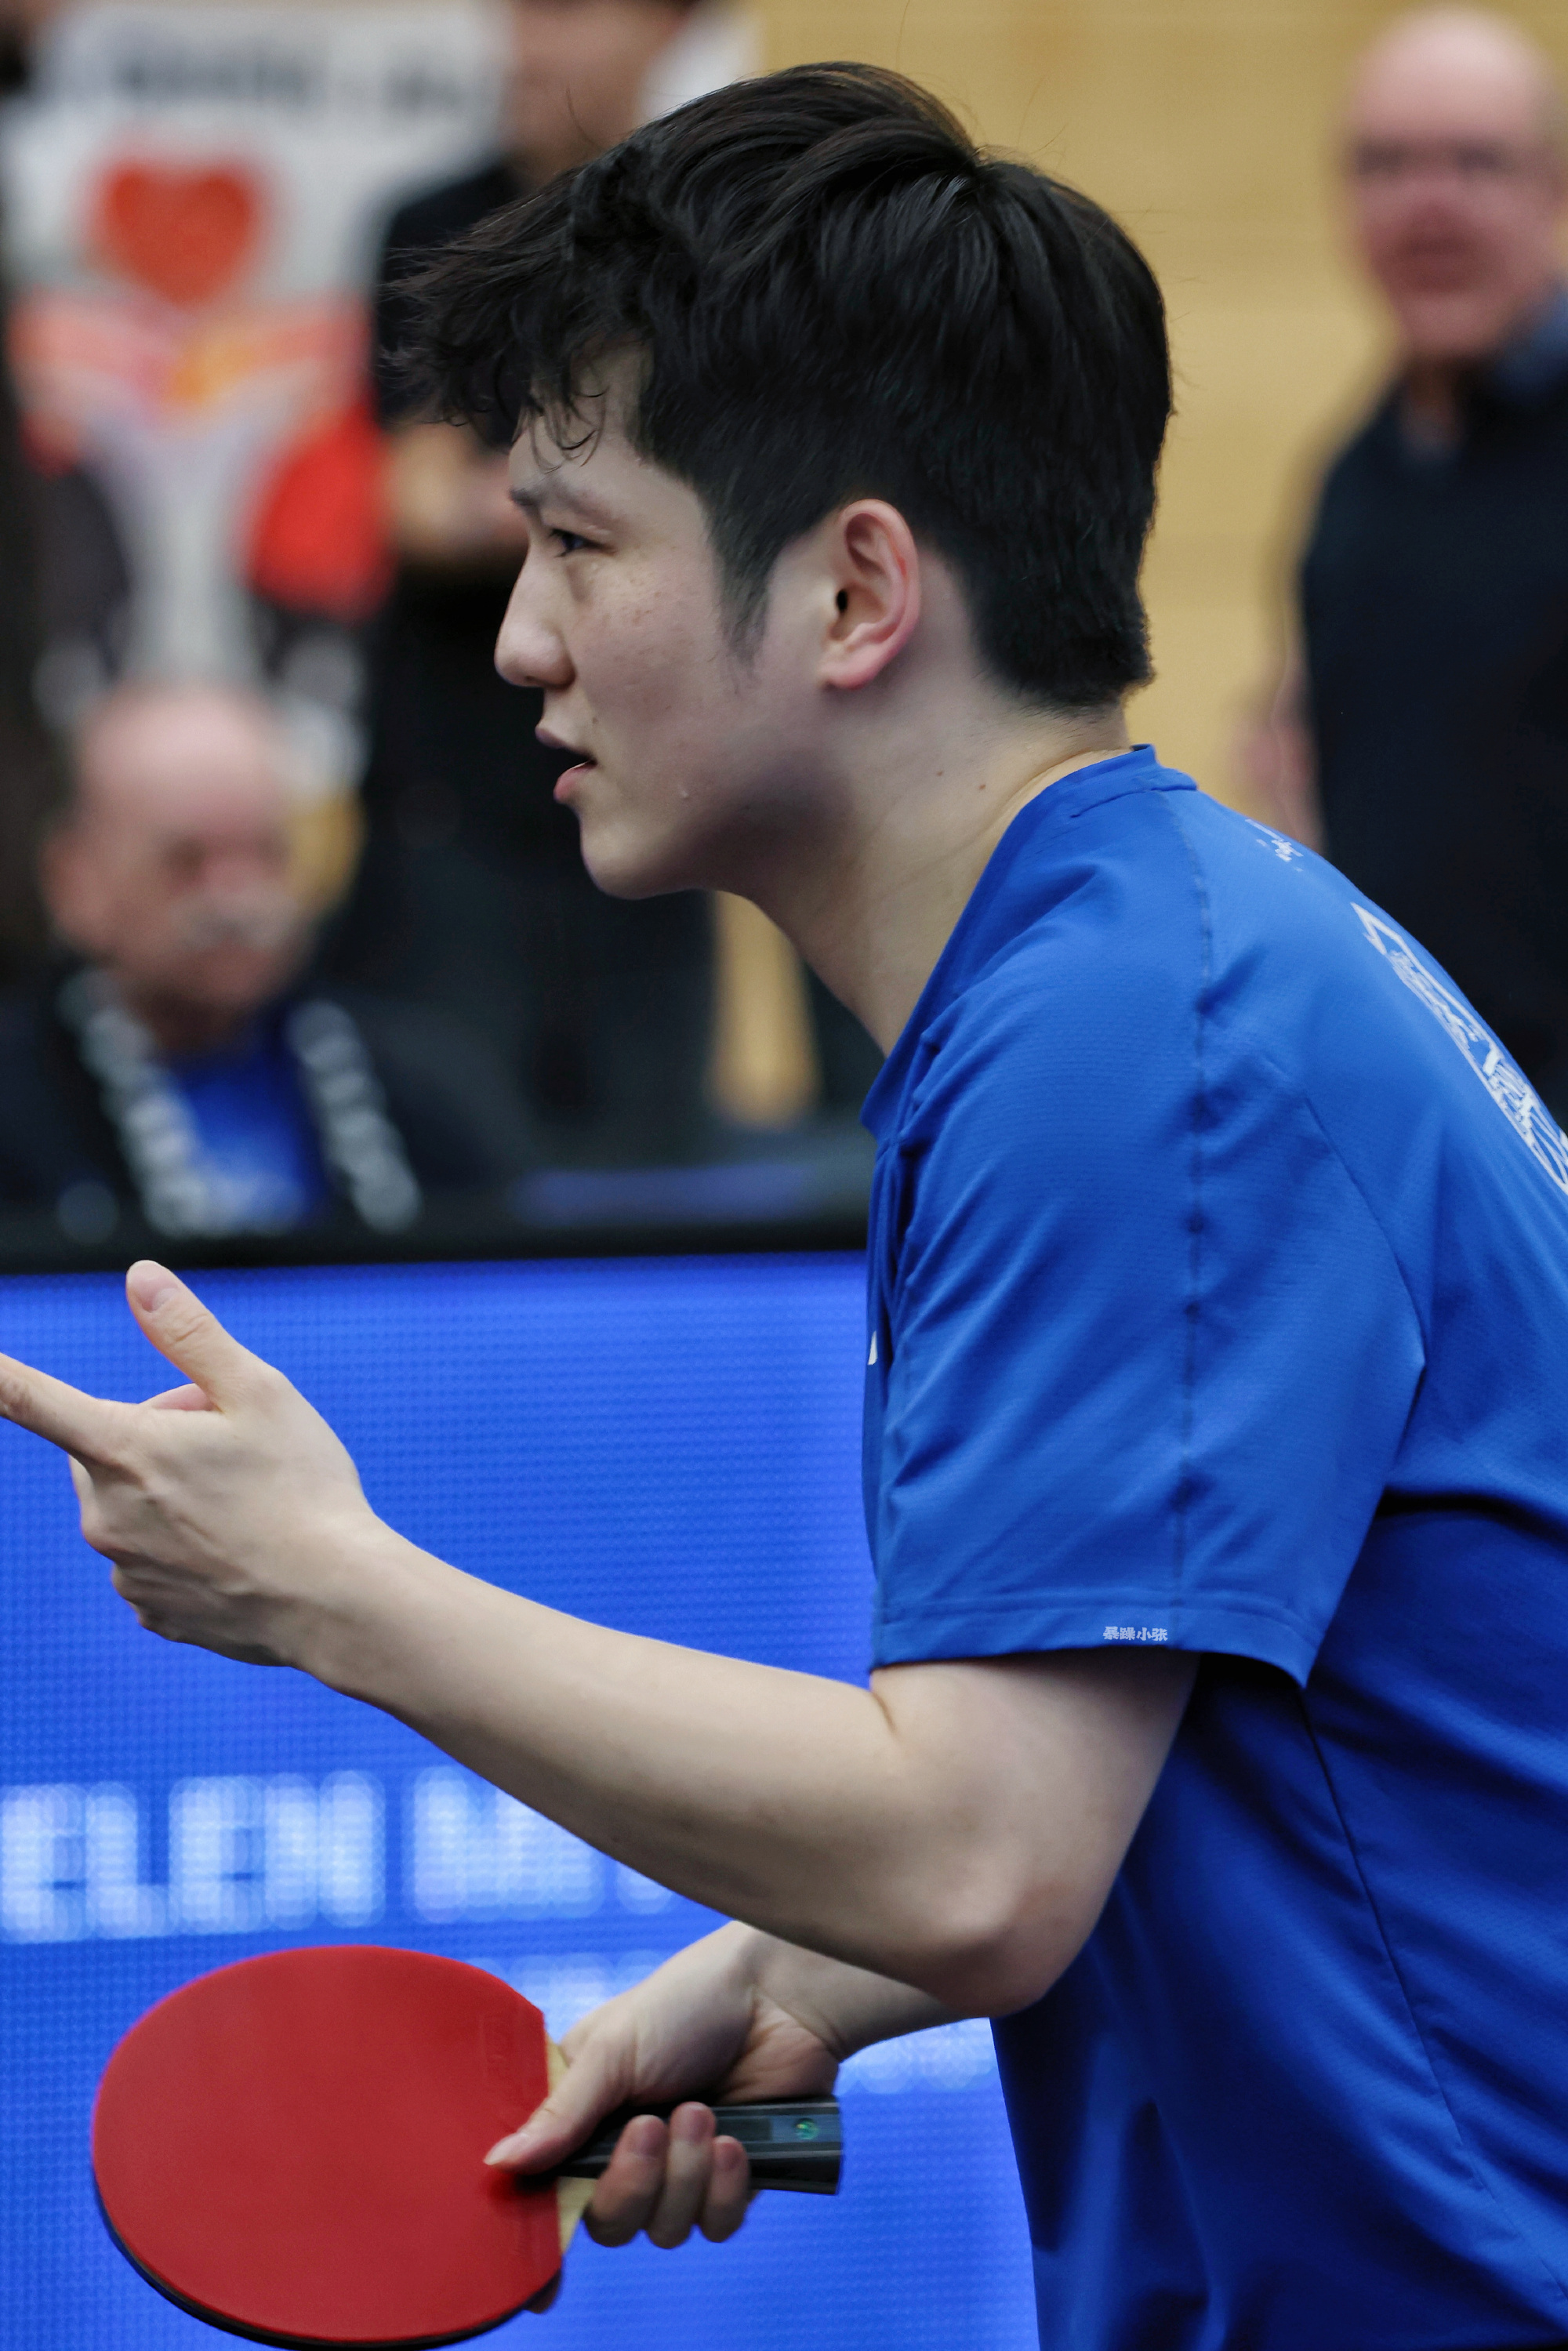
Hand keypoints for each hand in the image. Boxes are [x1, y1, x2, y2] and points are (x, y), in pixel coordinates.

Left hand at [0, 1261, 378, 1663]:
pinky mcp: (148, 1611)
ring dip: (171, 1494)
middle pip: (106, 1449)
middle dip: (154, 1436)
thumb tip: (140, 1277)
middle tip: (230, 1444)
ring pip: (130, 1508)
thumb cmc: (303, 1489)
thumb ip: (191, 1332)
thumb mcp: (260, 1391)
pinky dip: (185, 1548)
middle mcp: (106, 1514)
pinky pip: (151, 1561)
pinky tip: (240, 1550)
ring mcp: (123, 1569)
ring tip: (249, 1503)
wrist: (336, 1602)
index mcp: (125, 1450)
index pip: (31, 1400)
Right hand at [485, 1924, 840, 2288]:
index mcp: (582, 2114)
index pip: (547, 2188)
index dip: (542, 2233)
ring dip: (685, 2173)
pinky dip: (725, 2187)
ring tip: (702, 2111)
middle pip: (606, 2222)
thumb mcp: (612, 2047)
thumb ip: (561, 2114)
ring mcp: (678, 2168)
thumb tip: (496, 2166)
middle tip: (652, 2124)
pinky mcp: (730, 2181)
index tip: (542, 2280)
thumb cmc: (687, 2003)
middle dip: (630, 2182)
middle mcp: (624, 2149)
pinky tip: (736, 2141)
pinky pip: (715, 2225)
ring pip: (663, 2227)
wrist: (779, 1997)